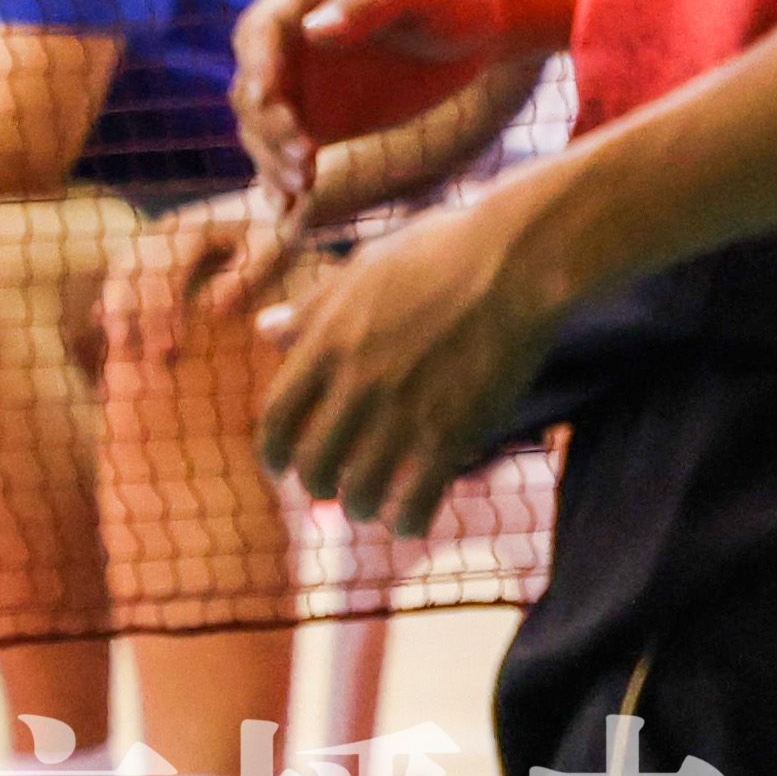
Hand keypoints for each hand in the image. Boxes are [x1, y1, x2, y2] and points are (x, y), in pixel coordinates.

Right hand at [242, 0, 508, 200]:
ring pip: (261, 125)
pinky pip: (287, 151)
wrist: (474, 29)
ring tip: (305, 187)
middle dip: (268, 125)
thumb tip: (312, 31)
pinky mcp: (319, 117)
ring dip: (272, 157)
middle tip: (305, 160)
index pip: (261, 32)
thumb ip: (367, 5)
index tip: (267, 101)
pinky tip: (287, 212)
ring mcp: (300, 82)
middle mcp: (288, 40)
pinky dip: (281, 181)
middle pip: (252, 86)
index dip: (257, 66)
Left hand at [255, 179, 570, 529]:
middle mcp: (357, 382)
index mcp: (327, 341)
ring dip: (360, 506)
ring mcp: (404, 410)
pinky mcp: (453, 432)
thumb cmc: (437, 253)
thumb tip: (264, 330)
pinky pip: (418, 500)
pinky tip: (409, 522)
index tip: (279, 466)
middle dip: (316, 485)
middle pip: (314, 462)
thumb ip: (311, 310)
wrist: (513, 262)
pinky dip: (407, 521)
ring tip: (368, 505)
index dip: (273, 452)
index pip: (276, 417)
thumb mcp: (359, 270)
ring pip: (361, 491)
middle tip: (327, 490)